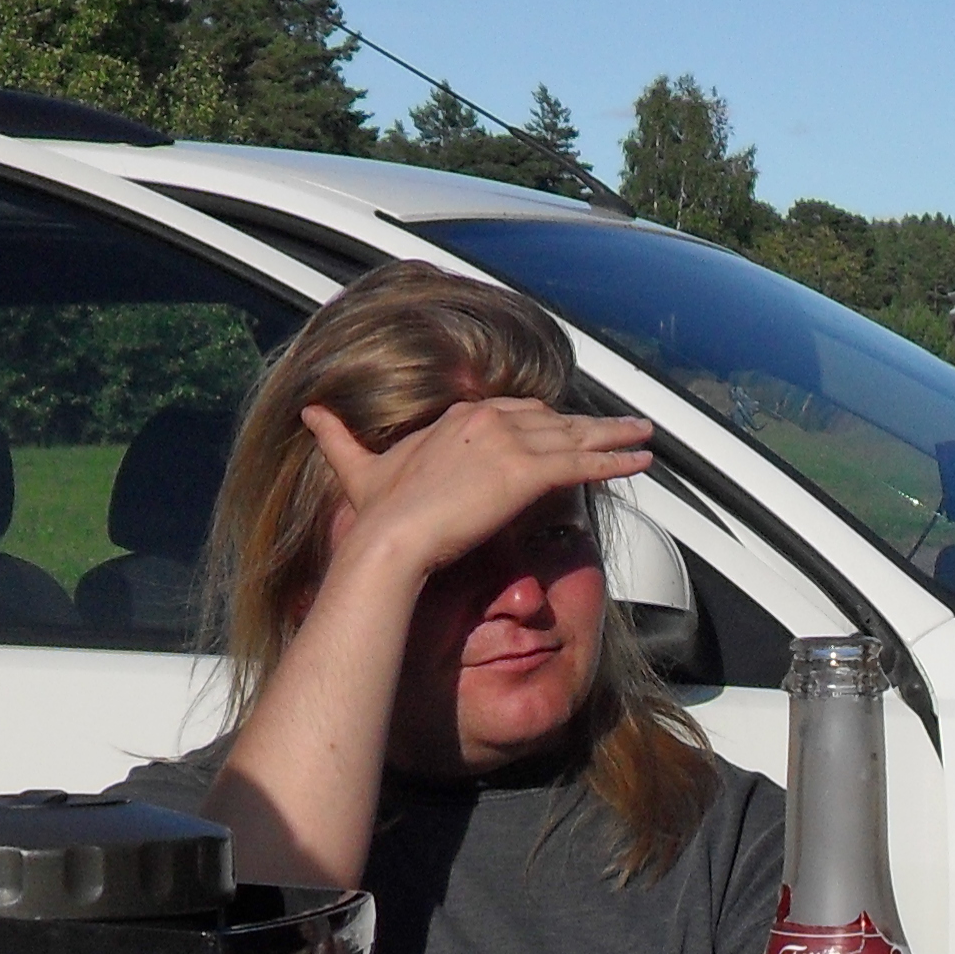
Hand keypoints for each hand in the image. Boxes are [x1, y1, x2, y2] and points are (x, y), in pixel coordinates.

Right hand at [305, 397, 651, 581]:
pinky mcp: (527, 471)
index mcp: (457, 419)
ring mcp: (509, 443)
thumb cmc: (376, 516)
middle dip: (587, 423)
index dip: (542, 421)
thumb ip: (338, 440)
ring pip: (575, 435)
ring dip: (615, 436)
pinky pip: (583, 462)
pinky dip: (615, 459)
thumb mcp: (357, 470)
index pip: (512, 412)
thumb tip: (309, 413)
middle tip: (621, 427)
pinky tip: (640, 462)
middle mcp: (486, 420)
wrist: (388, 541)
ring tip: (645, 438)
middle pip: (551, 418)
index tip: (563, 425)